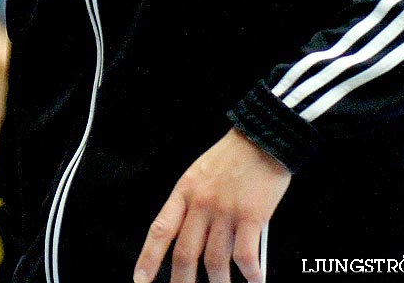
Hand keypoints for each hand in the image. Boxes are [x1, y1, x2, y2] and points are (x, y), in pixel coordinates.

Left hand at [132, 129, 290, 282]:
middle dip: (181, 282)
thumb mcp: (200, 173)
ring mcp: (226, 211)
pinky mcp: (252, 216)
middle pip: (185, 253)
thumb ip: (192, 203)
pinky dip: (251, 275)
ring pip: (215, 261)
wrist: (263, 136)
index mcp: (184, 191)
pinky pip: (246, 256)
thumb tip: (191, 237)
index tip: (140, 280)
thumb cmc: (233, 156)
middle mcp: (201, 203)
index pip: (160, 230)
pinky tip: (256, 281)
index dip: (148, 258)